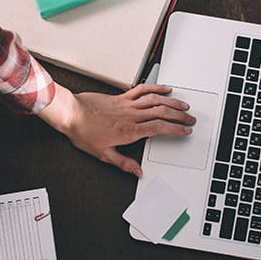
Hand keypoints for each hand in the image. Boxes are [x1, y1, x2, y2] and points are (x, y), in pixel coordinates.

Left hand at [38, 84, 194, 176]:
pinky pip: (142, 90)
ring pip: (155, 100)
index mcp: (129, 131)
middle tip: (190, 119)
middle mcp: (131, 116)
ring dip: (172, 102)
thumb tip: (137, 172)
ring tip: (184, 105)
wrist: (70, 113)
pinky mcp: (121, 97)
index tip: (186, 130)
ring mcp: (127, 104)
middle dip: (180, 116)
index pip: (159, 128)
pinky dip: (155, 88)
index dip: (175, 129)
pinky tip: (165, 89)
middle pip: (162, 112)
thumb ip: (123, 163)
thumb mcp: (103, 154)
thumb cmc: (83, 132)